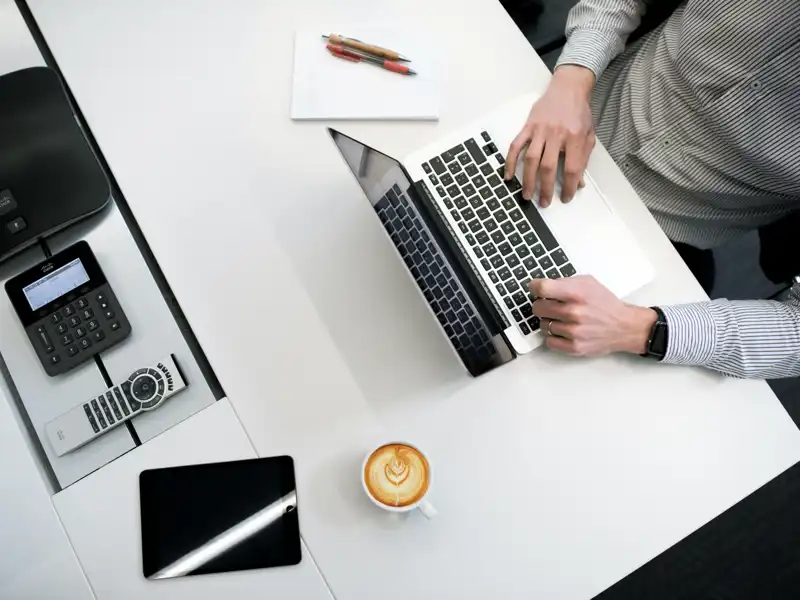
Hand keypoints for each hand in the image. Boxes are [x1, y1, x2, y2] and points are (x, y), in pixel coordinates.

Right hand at [505, 65, 595, 206]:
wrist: (568, 88)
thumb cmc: (579, 112)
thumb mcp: (588, 135)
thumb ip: (583, 158)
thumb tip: (579, 182)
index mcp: (575, 137)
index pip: (571, 168)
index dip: (569, 186)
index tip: (566, 197)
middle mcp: (556, 134)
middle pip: (548, 167)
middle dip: (546, 188)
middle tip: (544, 202)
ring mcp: (540, 130)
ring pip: (531, 159)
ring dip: (528, 180)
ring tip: (527, 195)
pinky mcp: (528, 126)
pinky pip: (516, 146)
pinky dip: (510, 161)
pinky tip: (508, 175)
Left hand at [530, 275, 656, 356]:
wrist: (624, 326)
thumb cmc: (605, 304)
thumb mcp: (588, 283)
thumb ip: (564, 282)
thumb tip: (542, 286)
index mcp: (577, 293)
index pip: (542, 288)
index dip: (535, 287)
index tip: (535, 288)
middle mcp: (574, 312)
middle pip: (538, 308)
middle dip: (542, 305)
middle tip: (550, 305)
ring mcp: (574, 331)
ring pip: (542, 325)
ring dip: (549, 321)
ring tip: (562, 319)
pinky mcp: (574, 347)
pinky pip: (549, 341)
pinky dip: (553, 336)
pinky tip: (563, 331)